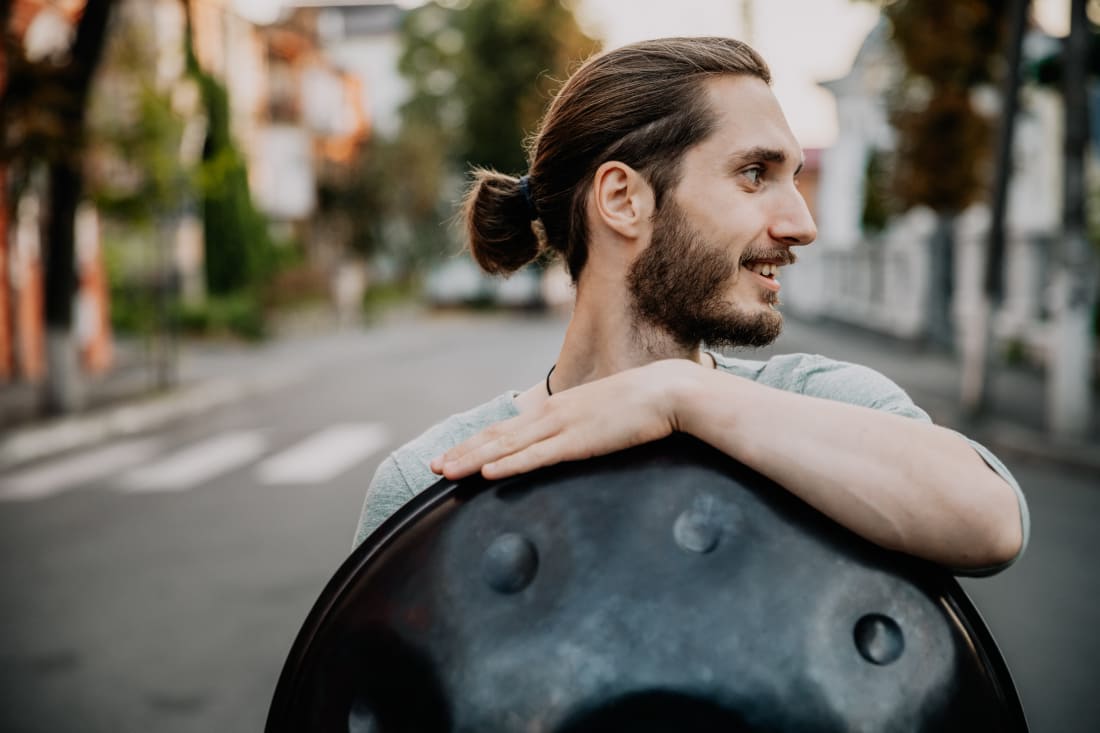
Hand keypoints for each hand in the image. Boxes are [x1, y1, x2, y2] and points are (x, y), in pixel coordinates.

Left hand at [431, 360, 695, 480]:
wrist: (667, 391)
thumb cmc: (640, 404)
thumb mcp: (601, 414)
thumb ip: (580, 426)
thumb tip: (571, 440)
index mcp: (556, 409)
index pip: (507, 428)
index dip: (477, 442)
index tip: (452, 454)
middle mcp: (551, 414)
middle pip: (497, 436)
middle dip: (463, 452)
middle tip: (434, 467)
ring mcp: (562, 427)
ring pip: (508, 446)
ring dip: (473, 459)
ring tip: (446, 471)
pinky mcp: (578, 441)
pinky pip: (537, 456)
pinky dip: (509, 464)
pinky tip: (488, 472)